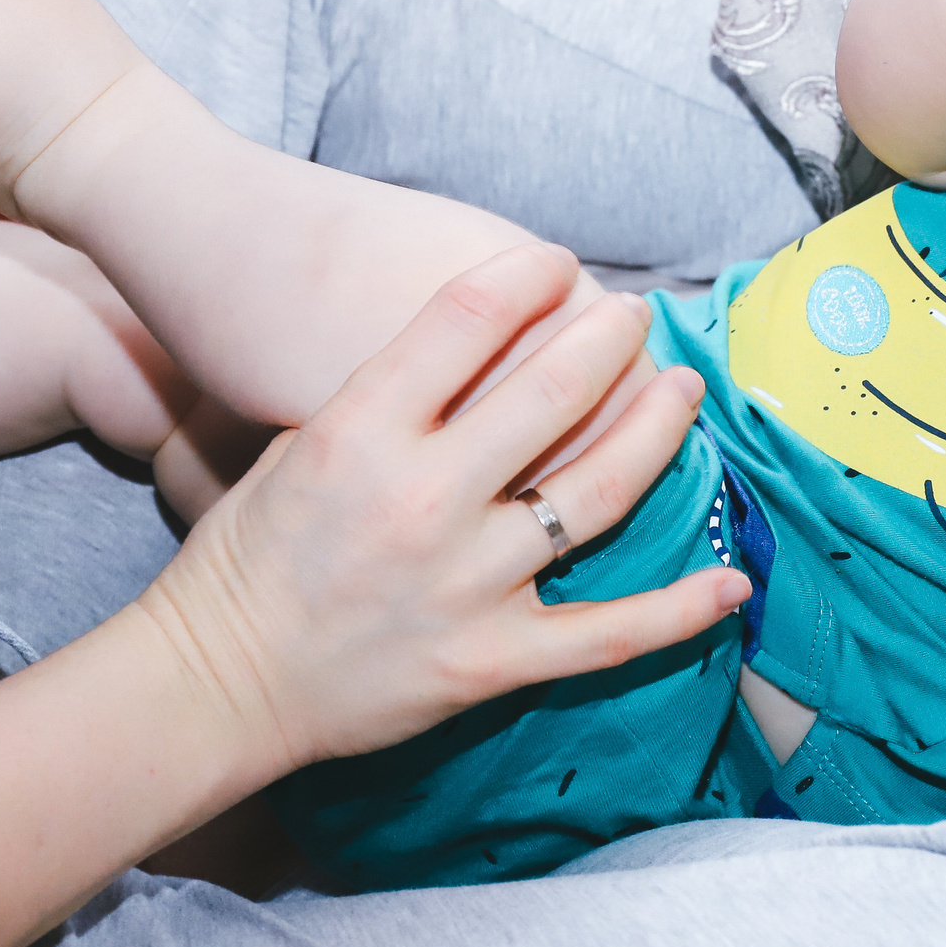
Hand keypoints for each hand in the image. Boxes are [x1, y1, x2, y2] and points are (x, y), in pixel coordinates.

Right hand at [133, 244, 748, 774]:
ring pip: (598, 492)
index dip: (528, 275)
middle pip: (553, 393)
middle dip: (610, 341)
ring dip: (657, 432)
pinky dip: (680, 610)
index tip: (559, 263)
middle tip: (636, 316)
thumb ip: (391, 391)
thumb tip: (480, 331)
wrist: (211, 683)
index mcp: (359, 430)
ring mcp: (464, 583)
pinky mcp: (490, 660)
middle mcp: (420, 500)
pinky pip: (608, 635)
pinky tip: (734, 578)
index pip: (466, 317)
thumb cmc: (251, 554)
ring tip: (684, 390)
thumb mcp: (302, 441)